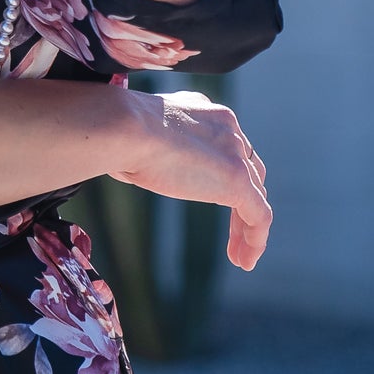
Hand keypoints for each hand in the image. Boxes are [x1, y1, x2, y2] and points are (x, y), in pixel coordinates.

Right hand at [112, 86, 271, 270]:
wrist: (122, 128)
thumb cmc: (114, 133)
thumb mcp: (134, 139)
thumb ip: (144, 152)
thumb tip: (128, 167)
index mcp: (204, 112)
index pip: (227, 145)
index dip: (222, 173)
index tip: (211, 196)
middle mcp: (226, 127)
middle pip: (249, 170)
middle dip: (242, 201)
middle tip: (233, 232)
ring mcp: (234, 153)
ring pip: (255, 195)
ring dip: (247, 228)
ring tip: (239, 256)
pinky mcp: (237, 179)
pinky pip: (259, 215)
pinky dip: (255, 241)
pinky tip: (244, 261)